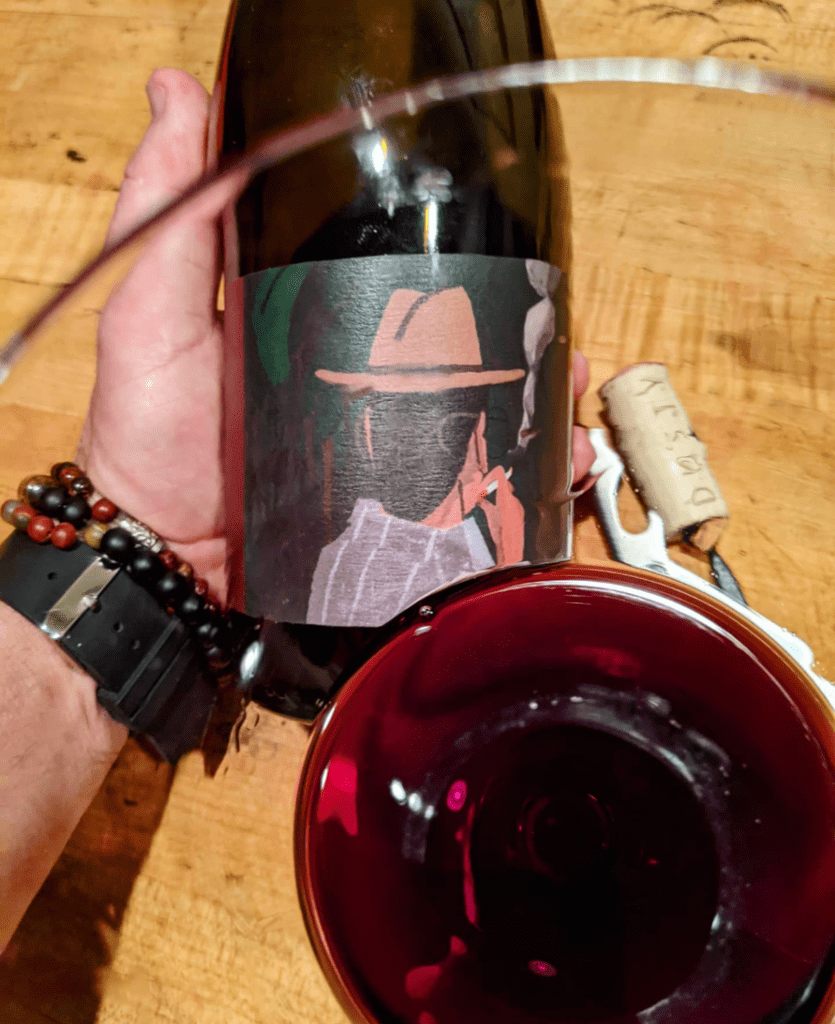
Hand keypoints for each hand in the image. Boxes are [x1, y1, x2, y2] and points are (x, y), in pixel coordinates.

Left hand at [77, 69, 596, 604]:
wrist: (165, 558)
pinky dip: (518, 479)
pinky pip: (468, 486)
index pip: (402, 279)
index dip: (459, 259)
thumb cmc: (146, 438)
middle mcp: (356, 381)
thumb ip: (169, 215)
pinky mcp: (389, 503)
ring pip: (476, 413)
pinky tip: (554, 466)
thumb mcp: (150, 313)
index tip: (506, 238)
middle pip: (456, 347)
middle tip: (555, 328)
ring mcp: (377, 443)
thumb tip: (177, 92)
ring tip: (567, 391)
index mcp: (313, 322)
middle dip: (518, 334)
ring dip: (533, 400)